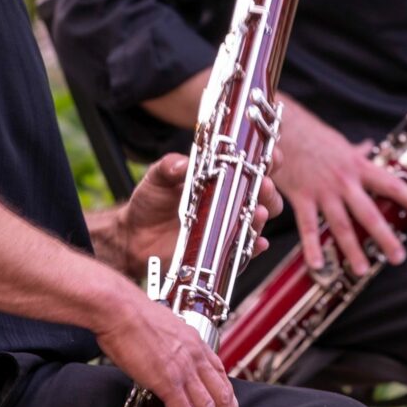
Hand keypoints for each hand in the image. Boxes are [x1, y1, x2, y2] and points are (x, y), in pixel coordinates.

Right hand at [93, 285, 241, 406]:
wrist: (118, 308)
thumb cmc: (131, 313)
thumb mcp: (163, 326)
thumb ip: (171, 343)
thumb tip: (166, 351)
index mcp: (194, 342)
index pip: (219, 375)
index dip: (228, 397)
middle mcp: (195, 356)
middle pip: (220, 396)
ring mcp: (182, 369)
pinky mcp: (166, 380)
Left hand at [101, 155, 280, 272]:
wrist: (136, 235)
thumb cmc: (151, 201)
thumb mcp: (157, 177)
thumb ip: (169, 167)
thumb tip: (182, 164)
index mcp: (221, 178)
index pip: (252, 166)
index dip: (266, 160)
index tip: (270, 155)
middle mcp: (231, 202)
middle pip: (265, 196)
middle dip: (269, 190)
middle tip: (263, 185)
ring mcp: (228, 227)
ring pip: (257, 221)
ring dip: (262, 216)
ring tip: (256, 211)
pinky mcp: (222, 250)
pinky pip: (245, 251)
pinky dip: (254, 247)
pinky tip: (256, 241)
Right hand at [271, 99, 406, 276]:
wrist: (282, 128)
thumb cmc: (312, 135)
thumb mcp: (340, 143)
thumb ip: (356, 151)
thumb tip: (368, 147)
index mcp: (358, 167)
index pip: (390, 184)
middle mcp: (344, 181)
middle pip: (369, 214)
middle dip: (385, 237)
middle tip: (398, 257)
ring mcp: (323, 191)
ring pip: (341, 226)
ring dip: (352, 250)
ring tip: (362, 270)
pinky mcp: (301, 197)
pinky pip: (307, 227)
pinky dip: (312, 247)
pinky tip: (318, 265)